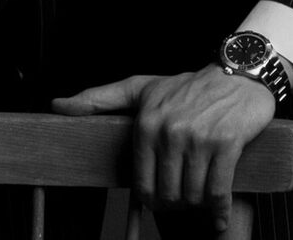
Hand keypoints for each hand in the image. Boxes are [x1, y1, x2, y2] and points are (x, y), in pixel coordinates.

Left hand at [52, 66, 275, 233]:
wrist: (235, 74)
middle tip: (183, 199)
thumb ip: (98, 99)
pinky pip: (219, 191)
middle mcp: (170, 131)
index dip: (152, 199)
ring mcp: (199, 139)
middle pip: (168, 194)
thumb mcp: (139, 88)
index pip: (142, 184)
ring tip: (200, 199)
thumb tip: (57, 106)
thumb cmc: (186, 86)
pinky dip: (218, 211)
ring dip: (197, 205)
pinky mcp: (226, 144)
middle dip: (176, 203)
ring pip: (193, 195)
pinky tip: (218, 218)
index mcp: (146, 123)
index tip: (161, 199)